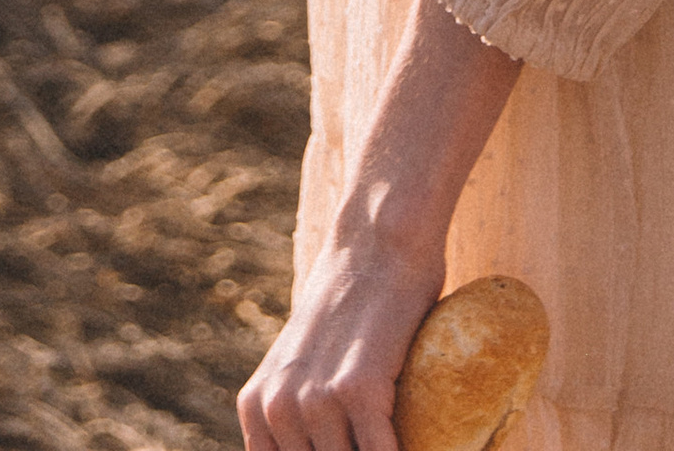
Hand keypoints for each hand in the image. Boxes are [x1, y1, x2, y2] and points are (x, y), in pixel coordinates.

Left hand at [237, 221, 439, 450]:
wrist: (376, 243)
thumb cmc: (352, 305)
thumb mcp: (303, 364)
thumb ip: (300, 415)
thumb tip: (321, 443)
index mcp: (257, 409)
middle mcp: (278, 409)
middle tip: (364, 445)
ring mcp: (315, 401)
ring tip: (397, 444)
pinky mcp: (358, 390)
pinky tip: (416, 449)